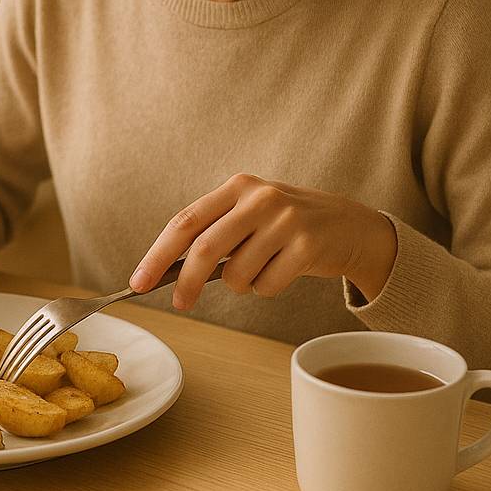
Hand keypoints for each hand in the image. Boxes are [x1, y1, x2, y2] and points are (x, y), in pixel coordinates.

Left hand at [128, 174, 396, 308]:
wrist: (351, 227)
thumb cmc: (288, 226)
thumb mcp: (250, 214)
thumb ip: (214, 233)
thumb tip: (166, 271)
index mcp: (237, 187)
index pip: (185, 222)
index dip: (157, 254)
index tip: (138, 282)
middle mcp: (260, 198)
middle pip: (205, 248)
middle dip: (186, 282)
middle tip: (180, 303)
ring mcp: (286, 220)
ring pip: (237, 274)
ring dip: (241, 285)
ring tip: (262, 268)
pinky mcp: (308, 245)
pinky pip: (266, 286)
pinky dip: (266, 289)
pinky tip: (285, 270)